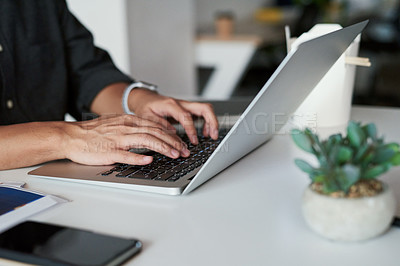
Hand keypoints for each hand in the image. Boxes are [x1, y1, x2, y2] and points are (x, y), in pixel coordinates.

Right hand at [63, 115, 190, 165]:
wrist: (71, 136)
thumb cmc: (94, 132)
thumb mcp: (117, 123)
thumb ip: (134, 127)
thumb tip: (152, 133)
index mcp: (129, 121)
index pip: (156, 126)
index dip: (172, 135)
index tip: (181, 143)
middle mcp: (126, 127)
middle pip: (155, 132)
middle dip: (173, 142)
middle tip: (185, 151)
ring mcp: (118, 139)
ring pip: (146, 141)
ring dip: (163, 148)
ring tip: (175, 154)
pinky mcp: (109, 151)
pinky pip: (126, 154)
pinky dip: (139, 157)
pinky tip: (150, 160)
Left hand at [128, 89, 218, 143]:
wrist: (145, 99)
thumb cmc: (145, 107)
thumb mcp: (147, 117)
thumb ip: (160, 125)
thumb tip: (173, 134)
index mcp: (170, 105)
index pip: (186, 116)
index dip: (192, 129)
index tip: (194, 141)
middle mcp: (181, 103)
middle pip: (204, 108)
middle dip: (212, 122)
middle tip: (213, 136)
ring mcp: (186, 106)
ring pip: (206, 110)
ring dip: (211, 122)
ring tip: (211, 136)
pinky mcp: (188, 110)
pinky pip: (202, 113)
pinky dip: (206, 123)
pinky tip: (204, 133)